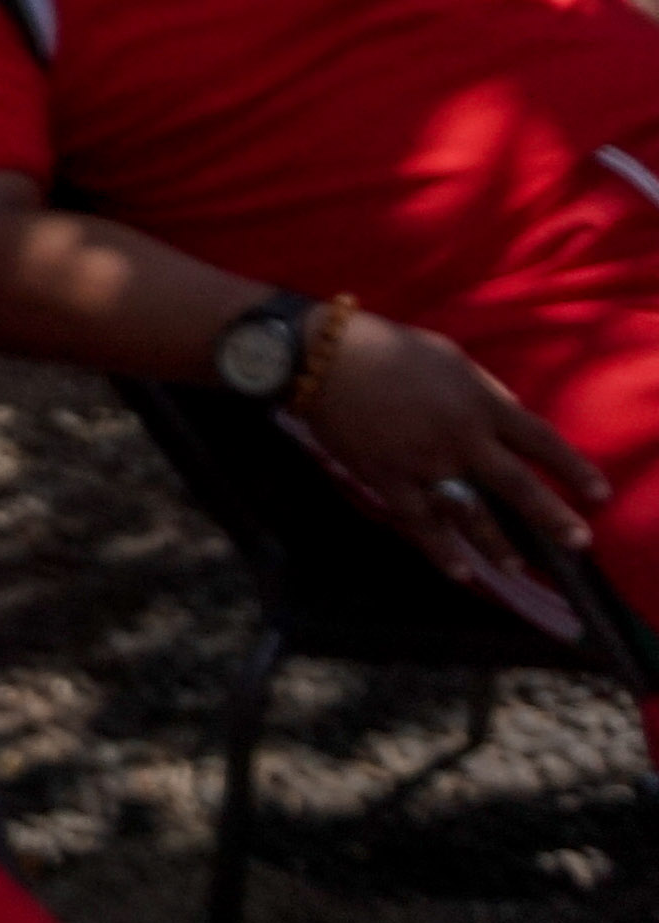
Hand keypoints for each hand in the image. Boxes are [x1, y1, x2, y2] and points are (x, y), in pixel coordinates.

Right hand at [298, 310, 605, 585]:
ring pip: (471, 513)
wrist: (325, 358)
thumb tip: (511, 424)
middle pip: (517, 485)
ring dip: (499, 544)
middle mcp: (460, 438)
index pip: (540, 440)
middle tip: (578, 543)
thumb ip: (485, 395)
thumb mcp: (452, 362)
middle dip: (551, 516)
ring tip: (520, 568)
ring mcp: (423, 463)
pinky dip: (442, 551)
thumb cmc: (390, 350)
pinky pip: (420, 522)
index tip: (598, 493)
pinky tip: (462, 573)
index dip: (572, 468)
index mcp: (480, 403)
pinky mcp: (387, 479)